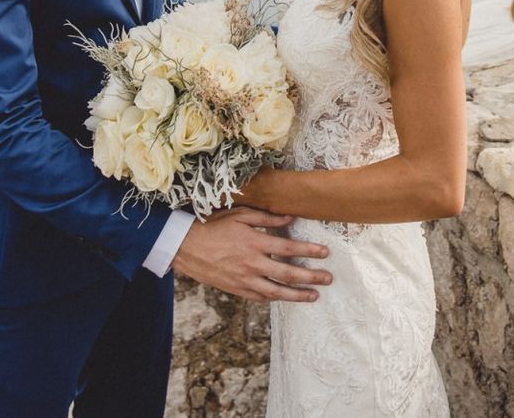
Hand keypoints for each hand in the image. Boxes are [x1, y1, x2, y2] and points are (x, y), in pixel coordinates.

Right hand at [172, 207, 331, 302]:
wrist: (185, 246)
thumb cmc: (213, 225)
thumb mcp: (240, 215)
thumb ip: (267, 218)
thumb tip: (291, 218)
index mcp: (255, 243)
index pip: (290, 249)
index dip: (310, 252)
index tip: (325, 253)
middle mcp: (252, 264)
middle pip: (288, 274)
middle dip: (311, 277)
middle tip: (329, 278)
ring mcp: (244, 279)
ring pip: (276, 292)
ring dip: (298, 295)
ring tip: (314, 296)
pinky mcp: (236, 289)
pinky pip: (259, 297)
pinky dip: (275, 298)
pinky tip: (286, 298)